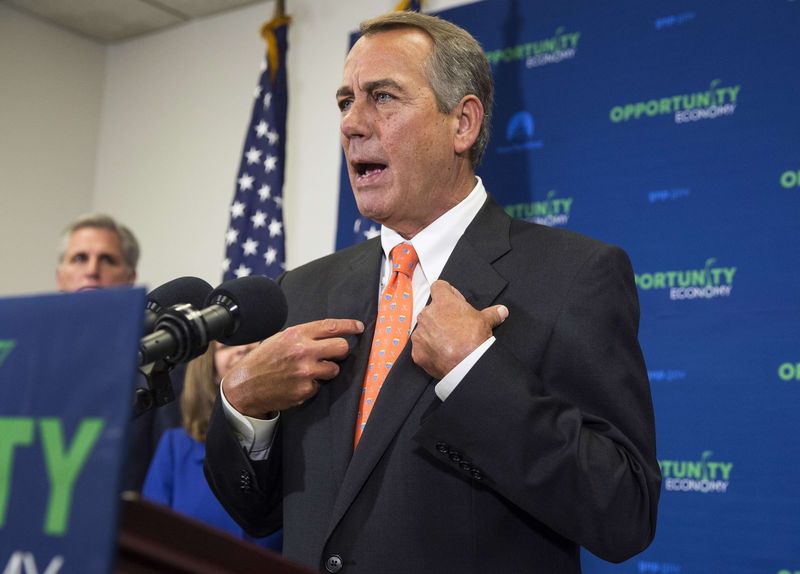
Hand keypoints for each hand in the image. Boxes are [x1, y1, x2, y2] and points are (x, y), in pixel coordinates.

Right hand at [222, 318, 363, 416]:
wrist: (245, 386)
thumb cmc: (263, 360)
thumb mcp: (280, 339)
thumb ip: (304, 335)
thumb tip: (330, 334)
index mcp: (296, 334)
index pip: (331, 326)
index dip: (349, 326)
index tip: (359, 327)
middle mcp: (303, 351)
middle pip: (342, 347)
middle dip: (341, 351)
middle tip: (334, 354)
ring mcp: (306, 372)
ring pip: (334, 369)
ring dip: (327, 370)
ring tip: (308, 371)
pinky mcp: (306, 390)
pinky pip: (320, 386)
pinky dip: (312, 386)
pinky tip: (297, 383)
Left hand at [411, 280, 507, 378]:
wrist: (466, 365)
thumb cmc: (474, 338)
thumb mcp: (486, 321)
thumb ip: (492, 313)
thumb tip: (502, 311)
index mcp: (442, 302)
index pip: (439, 287)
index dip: (448, 293)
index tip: (456, 303)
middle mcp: (427, 314)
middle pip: (431, 309)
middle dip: (441, 316)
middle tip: (455, 326)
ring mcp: (420, 333)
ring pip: (425, 328)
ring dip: (433, 333)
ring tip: (448, 342)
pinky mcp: (417, 351)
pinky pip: (421, 347)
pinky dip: (429, 350)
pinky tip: (442, 354)